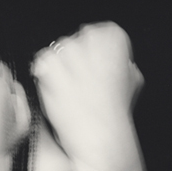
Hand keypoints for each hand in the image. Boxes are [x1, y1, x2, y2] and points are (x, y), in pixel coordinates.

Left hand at [32, 22, 143, 170]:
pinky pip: (41, 64)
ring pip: (55, 53)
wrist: (100, 137)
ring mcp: (68, 51)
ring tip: (70, 93)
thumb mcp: (131, 80)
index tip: (93, 73)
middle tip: (79, 87)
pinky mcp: (50, 66)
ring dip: (57, 72)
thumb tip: (111, 57)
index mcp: (114, 36)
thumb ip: (120, 62)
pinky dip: (44, 79)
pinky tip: (59, 94)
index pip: (95, 33)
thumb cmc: (115, 114)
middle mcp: (90, 37)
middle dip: (72, 63)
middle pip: (72, 42)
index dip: (91, 56)